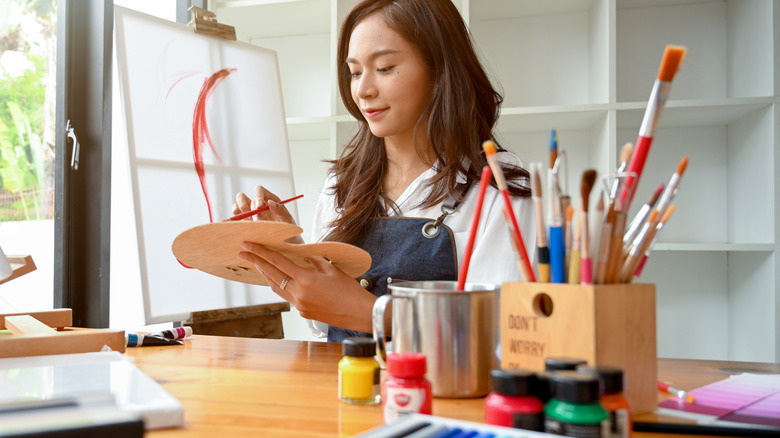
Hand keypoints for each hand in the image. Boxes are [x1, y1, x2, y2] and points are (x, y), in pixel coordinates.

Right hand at [233, 186, 302, 243]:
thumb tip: (270, 202)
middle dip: (245, 205)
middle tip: (254, 217)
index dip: (257, 196)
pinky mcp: (245, 223)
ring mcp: (249, 214)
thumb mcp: (288, 221)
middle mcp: (257, 205)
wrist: (286, 244)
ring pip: (237, 206)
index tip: (260, 207)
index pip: (259, 190)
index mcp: (269, 200)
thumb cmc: (289, 230)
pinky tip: (246, 227)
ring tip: (252, 223)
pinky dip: (237, 220)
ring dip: (241, 213)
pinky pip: (236, 218)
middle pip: (242, 197)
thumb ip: (280, 211)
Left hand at [238, 242, 377, 332]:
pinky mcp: (302, 312)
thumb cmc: (349, 290)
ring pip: (276, 287)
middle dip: (256, 262)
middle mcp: (299, 294)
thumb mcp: (331, 269)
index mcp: (306, 280)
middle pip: (271, 275)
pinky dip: (280, 285)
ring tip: (257, 264)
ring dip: (266, 275)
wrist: (359, 313)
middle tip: (243, 252)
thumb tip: (301, 255)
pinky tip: (278, 279)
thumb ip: (313, 260)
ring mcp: (299, 305)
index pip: (278, 262)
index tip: (247, 245)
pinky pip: (287, 296)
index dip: (261, 252)